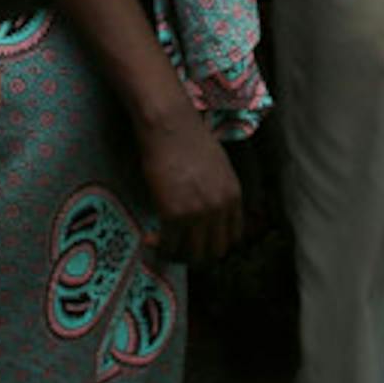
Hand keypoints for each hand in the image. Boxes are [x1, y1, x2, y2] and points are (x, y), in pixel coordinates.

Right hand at [136, 107, 242, 261]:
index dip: (216, 245)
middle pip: (215, 251)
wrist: (170, 126)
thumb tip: (209, 210)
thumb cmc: (189, 139)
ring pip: (192, 254)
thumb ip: (218, 192)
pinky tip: (150, 240)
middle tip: (180, 251)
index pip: (233, 237)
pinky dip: (159, 247)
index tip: (201, 244)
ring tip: (164, 249)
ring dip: (178, 256)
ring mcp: (198, 213)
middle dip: (198, 255)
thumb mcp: (218, 167)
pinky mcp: (174, 214)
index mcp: (234, 196)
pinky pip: (169, 244)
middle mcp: (220, 208)